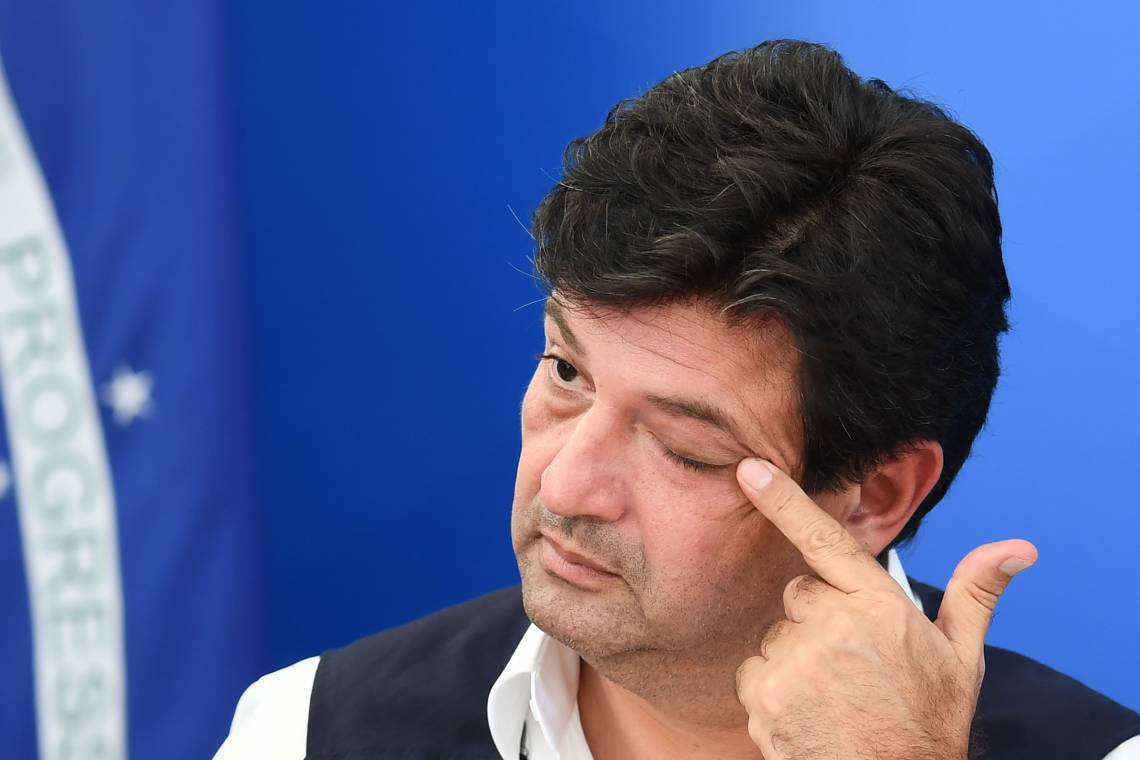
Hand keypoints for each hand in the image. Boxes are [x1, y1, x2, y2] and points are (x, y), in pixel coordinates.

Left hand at [733, 458, 1036, 759]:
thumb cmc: (927, 724)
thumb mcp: (961, 658)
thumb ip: (975, 593)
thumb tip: (1017, 548)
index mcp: (880, 607)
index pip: (825, 540)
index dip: (784, 499)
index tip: (749, 468)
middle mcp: (834, 626)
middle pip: (799, 593)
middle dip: (816, 617)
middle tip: (849, 662)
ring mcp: (795, 660)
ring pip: (777, 634)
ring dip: (795, 656)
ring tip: (832, 692)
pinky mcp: (764, 693)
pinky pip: (754, 670)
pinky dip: (772, 687)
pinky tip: (806, 710)